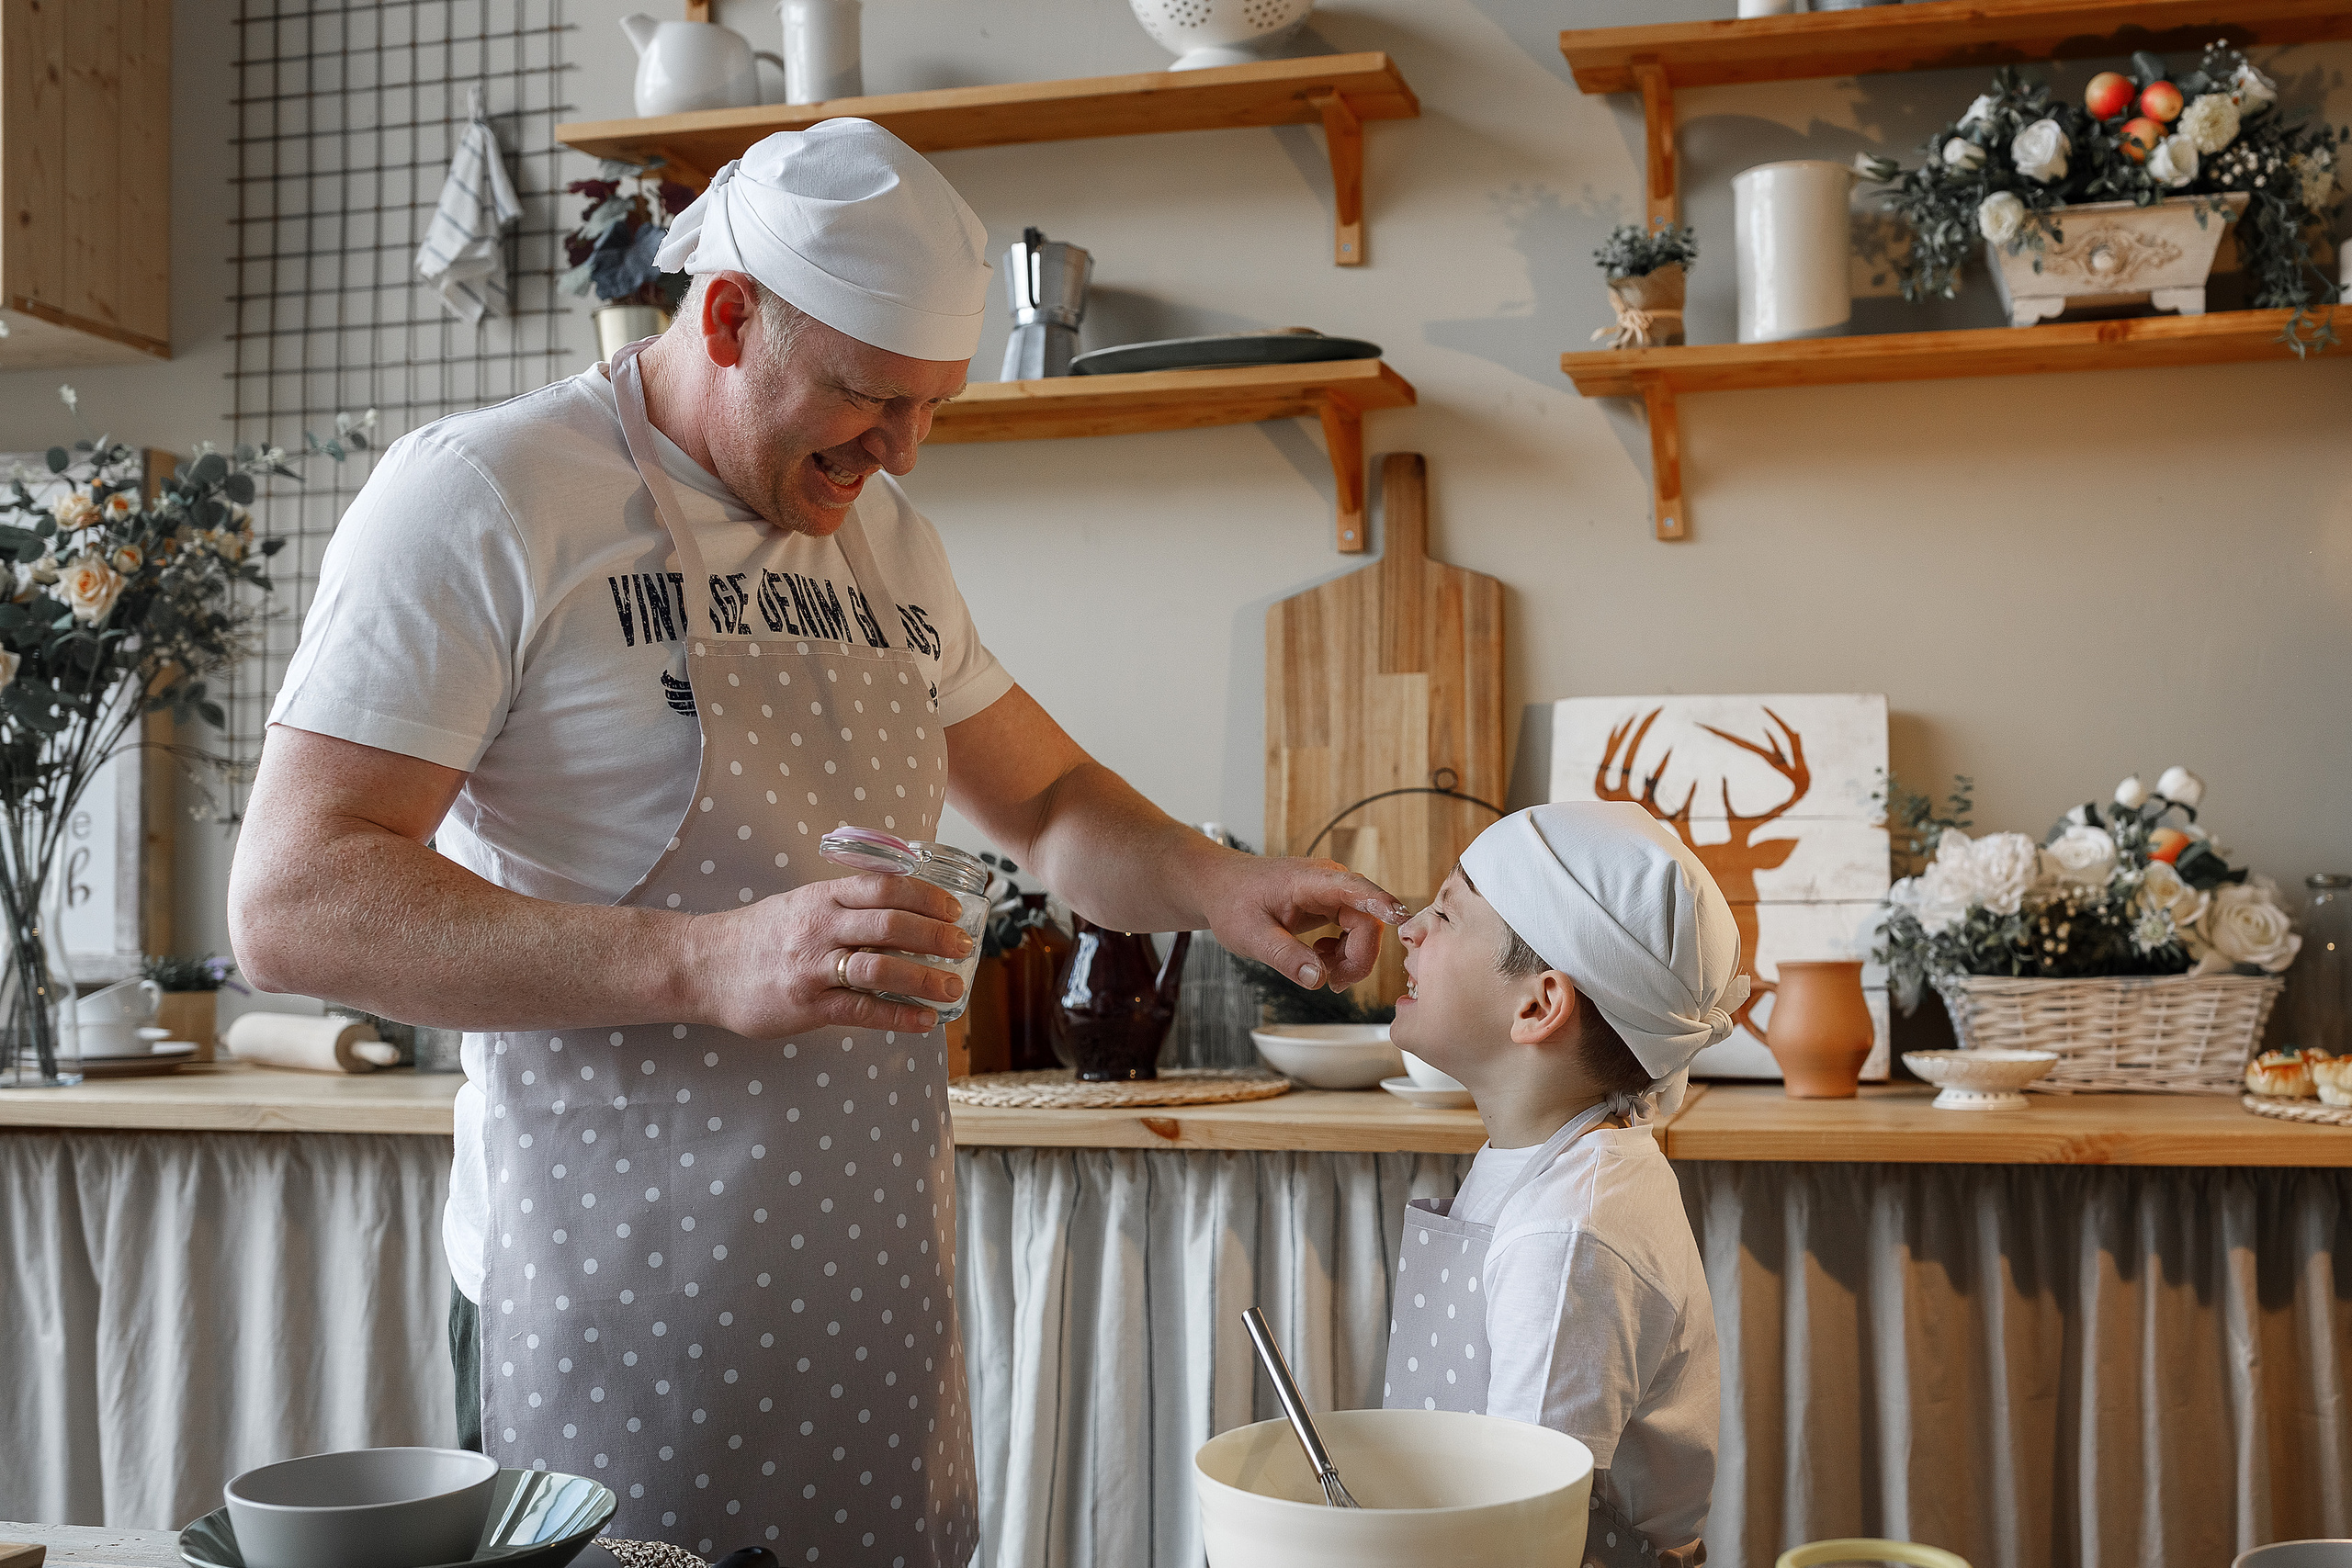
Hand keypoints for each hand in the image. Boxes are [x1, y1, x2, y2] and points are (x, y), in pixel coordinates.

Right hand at [685, 873, 974, 1038]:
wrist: (704, 966)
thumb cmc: (761, 935)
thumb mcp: (802, 903)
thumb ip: (846, 902)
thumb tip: (903, 903)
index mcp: (822, 897)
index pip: (885, 887)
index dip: (927, 896)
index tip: (955, 908)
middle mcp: (819, 926)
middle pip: (890, 923)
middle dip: (935, 935)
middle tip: (965, 946)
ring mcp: (812, 967)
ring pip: (879, 967)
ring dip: (924, 977)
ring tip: (953, 986)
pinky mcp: (806, 1005)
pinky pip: (860, 1010)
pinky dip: (898, 1015)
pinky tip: (924, 1020)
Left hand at [1198, 855, 1407, 990]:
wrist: (1221, 889)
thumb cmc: (1232, 903)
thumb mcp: (1251, 936)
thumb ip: (1285, 957)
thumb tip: (1318, 979)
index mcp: (1310, 880)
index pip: (1354, 889)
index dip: (1379, 904)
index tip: (1399, 918)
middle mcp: (1329, 882)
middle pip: (1367, 920)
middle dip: (1358, 957)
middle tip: (1334, 983)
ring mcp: (1333, 892)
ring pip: (1365, 929)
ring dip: (1351, 958)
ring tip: (1321, 971)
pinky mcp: (1331, 904)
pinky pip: (1354, 931)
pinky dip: (1342, 953)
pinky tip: (1319, 958)